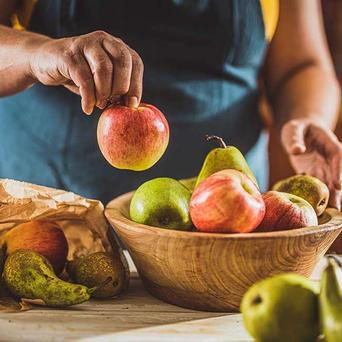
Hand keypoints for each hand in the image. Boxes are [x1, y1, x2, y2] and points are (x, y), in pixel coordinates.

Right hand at [28, 30, 143, 113]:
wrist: (46, 62)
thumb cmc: (81, 75)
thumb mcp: (103, 82)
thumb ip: (117, 89)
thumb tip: (132, 105)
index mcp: (116, 46)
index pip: (135, 62)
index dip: (136, 85)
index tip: (131, 104)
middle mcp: (103, 40)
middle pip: (123, 61)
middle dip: (121, 87)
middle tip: (113, 101)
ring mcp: (85, 44)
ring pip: (103, 68)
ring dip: (104, 92)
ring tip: (99, 104)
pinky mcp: (68, 54)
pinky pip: (84, 78)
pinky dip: (88, 97)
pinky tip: (87, 107)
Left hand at [281, 119, 341, 209]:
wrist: (299, 133)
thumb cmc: (297, 128)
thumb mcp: (293, 129)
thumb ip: (295, 139)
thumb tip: (296, 150)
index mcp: (330, 144)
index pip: (337, 157)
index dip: (339, 171)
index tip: (338, 185)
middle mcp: (329, 158)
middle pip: (336, 175)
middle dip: (338, 191)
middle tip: (338, 207)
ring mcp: (323, 167)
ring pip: (329, 183)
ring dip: (330, 197)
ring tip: (331, 212)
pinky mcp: (314, 173)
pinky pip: (317, 185)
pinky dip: (317, 195)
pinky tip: (316, 208)